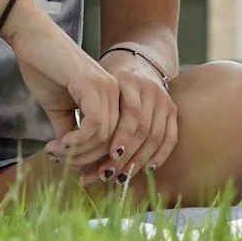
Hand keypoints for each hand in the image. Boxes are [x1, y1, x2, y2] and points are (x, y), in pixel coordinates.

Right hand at [0, 4, 120, 174]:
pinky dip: (77, 142)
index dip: (99, 162)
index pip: (118, 141)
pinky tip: (58, 144)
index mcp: (114, 98)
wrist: (31, 40)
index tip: (76, 172)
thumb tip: (72, 160)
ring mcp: (108, 87)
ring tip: (55, 151)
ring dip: (78, 153)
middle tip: (60, 162)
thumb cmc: (45, 70)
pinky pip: (95, 126)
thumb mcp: (60, 109)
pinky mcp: (93, 85)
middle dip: (87, 161)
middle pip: (114, 144)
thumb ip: (70, 132)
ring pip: (105, 138)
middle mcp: (117, 93)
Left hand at [93, 47, 179, 188]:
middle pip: (143, 129)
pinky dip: (160, 155)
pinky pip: (171, 137)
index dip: (121, 137)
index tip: (108, 158)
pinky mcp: (173, 110)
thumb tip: (68, 155)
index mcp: (129, 81)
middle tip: (108, 175)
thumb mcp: (96, 92)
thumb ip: (88, 120)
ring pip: (156, 136)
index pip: (131, 114)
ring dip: (138, 161)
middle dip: (125, 156)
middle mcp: (151, 89)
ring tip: (121, 177)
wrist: (135, 63)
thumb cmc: (108, 85)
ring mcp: (165, 99)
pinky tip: (147, 169)